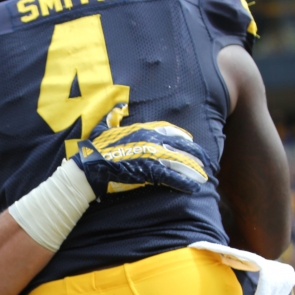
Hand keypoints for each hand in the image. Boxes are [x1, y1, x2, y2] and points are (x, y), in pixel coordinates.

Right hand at [72, 104, 211, 197]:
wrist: (89, 169)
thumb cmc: (93, 151)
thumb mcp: (102, 128)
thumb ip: (113, 117)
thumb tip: (117, 106)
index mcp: (140, 129)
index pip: (167, 130)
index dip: (181, 137)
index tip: (190, 142)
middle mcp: (149, 139)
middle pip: (178, 145)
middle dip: (193, 153)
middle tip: (205, 160)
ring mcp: (150, 155)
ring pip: (178, 161)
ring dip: (192, 169)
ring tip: (204, 176)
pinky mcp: (148, 171)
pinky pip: (171, 176)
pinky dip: (183, 181)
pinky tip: (193, 187)